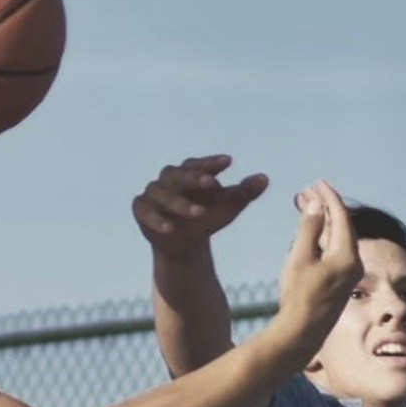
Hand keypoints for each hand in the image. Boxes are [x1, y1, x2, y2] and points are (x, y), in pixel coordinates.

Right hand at [132, 155, 268, 263]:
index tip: (229, 162)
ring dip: (180, 203)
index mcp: (190, 173)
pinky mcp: (141, 210)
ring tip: (200, 214)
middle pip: (178, 174)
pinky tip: (170, 228)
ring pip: (162, 193)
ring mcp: (153, 194)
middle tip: (213, 183)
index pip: (199, 164)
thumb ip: (245, 192)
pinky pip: (145, 211)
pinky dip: (156, 219)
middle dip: (194, 178)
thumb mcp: (228, 207)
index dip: (212, 162)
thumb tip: (264, 178)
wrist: (185, 244)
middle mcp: (169, 179)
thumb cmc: (208, 218)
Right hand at [275, 181, 357, 350]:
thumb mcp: (300, 257)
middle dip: (324, 206)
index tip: (317, 183)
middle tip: (306, 192)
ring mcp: (348, 272)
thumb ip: (309, 228)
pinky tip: (310, 230)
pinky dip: (322, 235)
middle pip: (341, 225)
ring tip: (305, 205)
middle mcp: (353, 262)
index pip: (341, 216)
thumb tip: (317, 204)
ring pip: (336, 237)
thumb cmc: (299, 296)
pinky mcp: (340, 280)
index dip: (329, 197)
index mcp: (348, 255)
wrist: (301, 332)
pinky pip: (334, 249)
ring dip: (321, 220)